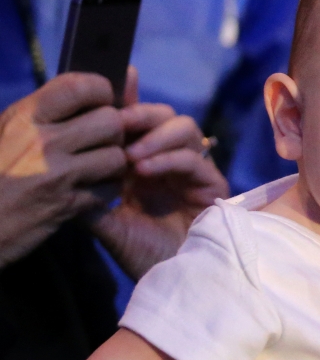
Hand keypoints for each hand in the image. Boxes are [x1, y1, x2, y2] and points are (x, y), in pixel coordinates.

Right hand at [0, 73, 126, 268]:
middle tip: (101, 141)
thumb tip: (82, 96)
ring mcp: (58, 175)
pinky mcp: (68, 205)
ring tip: (97, 167)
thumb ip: (41, 115)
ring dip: (113, 163)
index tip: (100, 101)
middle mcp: (44, 141)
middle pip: (110, 121)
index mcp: (25, 118)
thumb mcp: (5, 132)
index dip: (100, 90)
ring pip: (116, 156)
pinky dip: (106, 190)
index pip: (80, 86)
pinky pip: (109, 189)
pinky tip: (90, 190)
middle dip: (113, 131)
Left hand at [89, 71, 228, 279]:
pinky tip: (146, 170)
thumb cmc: (143, 255)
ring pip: (184, 128)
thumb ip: (91, 194)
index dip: (129, 98)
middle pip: (164, 116)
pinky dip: (170, 157)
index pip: (138, 124)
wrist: (174, 282)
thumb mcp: (107, 222)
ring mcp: (192, 171)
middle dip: (142, 113)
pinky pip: (195, 158)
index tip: (117, 77)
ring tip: (131, 154)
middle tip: (118, 121)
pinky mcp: (212, 184)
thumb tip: (67, 167)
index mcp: (144, 164)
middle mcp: (169, 162)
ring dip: (156, 135)